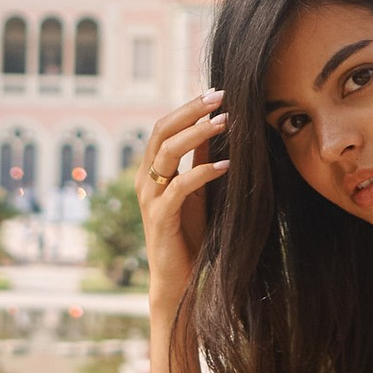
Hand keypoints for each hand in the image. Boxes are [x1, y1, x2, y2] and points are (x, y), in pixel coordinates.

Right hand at [137, 87, 227, 308]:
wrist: (179, 279)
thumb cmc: (189, 235)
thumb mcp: (198, 191)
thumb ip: (199, 161)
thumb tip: (214, 128)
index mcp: (151, 170)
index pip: (165, 127)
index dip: (188, 108)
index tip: (216, 92)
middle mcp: (145, 180)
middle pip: (162, 132)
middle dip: (192, 111)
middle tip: (221, 98)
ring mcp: (150, 198)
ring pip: (167, 154)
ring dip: (198, 134)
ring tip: (226, 122)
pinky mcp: (160, 218)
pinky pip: (180, 187)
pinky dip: (203, 172)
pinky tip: (226, 165)